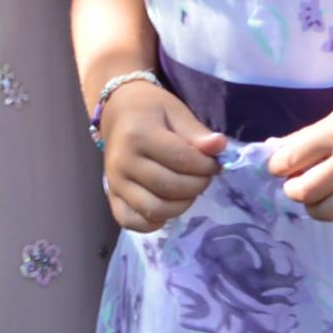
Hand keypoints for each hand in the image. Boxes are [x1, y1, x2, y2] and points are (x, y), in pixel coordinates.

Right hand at [95, 78, 226, 233]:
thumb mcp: (176, 111)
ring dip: (181, 205)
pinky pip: (131, 221)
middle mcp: (123, 162)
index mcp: (139, 135)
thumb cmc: (150, 109)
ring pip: (154, 209)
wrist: (117, 111)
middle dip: (197, 185)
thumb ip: (197, 133)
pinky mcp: (111, 196)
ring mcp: (114, 182)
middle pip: (169, 187)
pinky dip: (153, 223)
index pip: (181, 160)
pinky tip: (167, 208)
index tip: (214, 163)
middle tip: (204, 176)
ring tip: (189, 190)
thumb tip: (220, 147)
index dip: (206, 166)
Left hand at [267, 85, 332, 232]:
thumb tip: (277, 154)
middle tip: (297, 186)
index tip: (279, 168)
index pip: (291, 158)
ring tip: (319, 199)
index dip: (277, 166)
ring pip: (330, 211)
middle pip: (308, 191)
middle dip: (294, 191)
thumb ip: (309, 137)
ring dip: (315, 209)